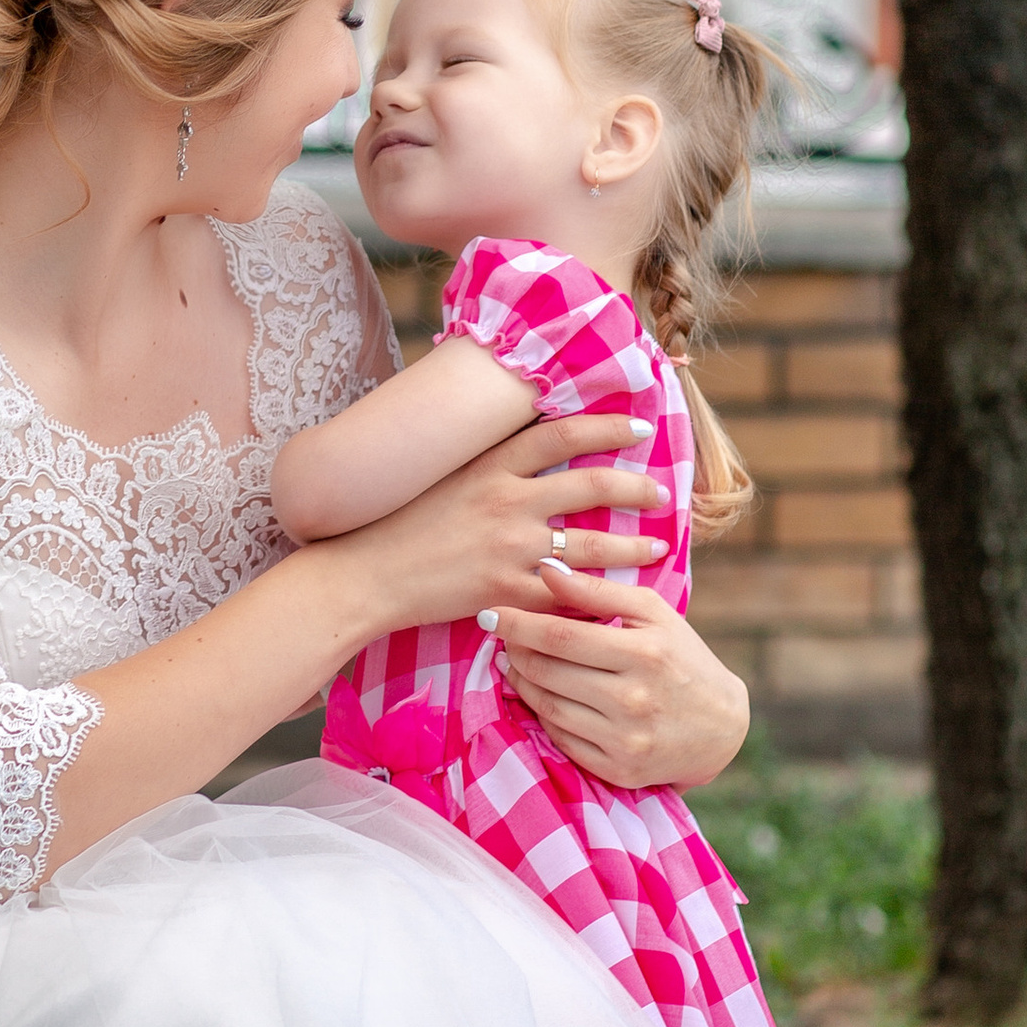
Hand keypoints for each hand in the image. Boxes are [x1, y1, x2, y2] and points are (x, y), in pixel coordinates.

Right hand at [343, 416, 668, 645]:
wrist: (365, 574)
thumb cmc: (394, 523)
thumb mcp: (439, 475)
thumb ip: (482, 460)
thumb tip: (517, 442)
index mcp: (489, 465)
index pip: (560, 435)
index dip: (605, 429)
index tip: (636, 430)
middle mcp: (506, 501)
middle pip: (590, 486)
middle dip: (634, 488)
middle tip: (661, 492)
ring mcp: (509, 548)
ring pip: (591, 545)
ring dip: (631, 545)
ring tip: (657, 546)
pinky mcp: (507, 591)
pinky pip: (565, 594)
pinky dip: (596, 595)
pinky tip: (618, 597)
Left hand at [493, 568, 750, 791]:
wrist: (721, 727)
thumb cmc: (682, 657)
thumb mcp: (652, 613)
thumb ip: (598, 590)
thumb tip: (545, 568)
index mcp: (644, 654)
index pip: (561, 636)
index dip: (518, 623)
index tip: (490, 612)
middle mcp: (633, 700)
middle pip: (548, 672)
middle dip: (516, 651)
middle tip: (504, 636)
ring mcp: (624, 739)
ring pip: (547, 707)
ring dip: (522, 682)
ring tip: (517, 662)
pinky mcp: (617, 770)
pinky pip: (560, 738)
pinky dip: (542, 714)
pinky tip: (541, 694)